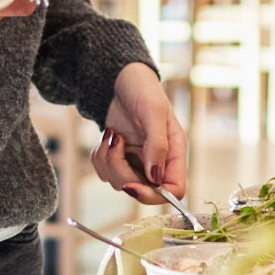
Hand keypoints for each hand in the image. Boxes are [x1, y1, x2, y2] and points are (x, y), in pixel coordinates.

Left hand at [93, 65, 185, 199]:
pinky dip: (100, 158)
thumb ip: (157, 145)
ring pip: (120, 183)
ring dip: (108, 161)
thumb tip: (156, 178)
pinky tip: (107, 137)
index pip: (174, 190)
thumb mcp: (153, 112)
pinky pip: (105, 172)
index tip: (131, 185)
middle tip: (116, 144)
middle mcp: (157, 162)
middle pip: (142, 191)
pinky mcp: (120, 158)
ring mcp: (137, 162)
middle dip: (122, 173)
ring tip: (112, 135)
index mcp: (174, 153)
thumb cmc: (143, 90)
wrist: (121, 79)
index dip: (153, 195)